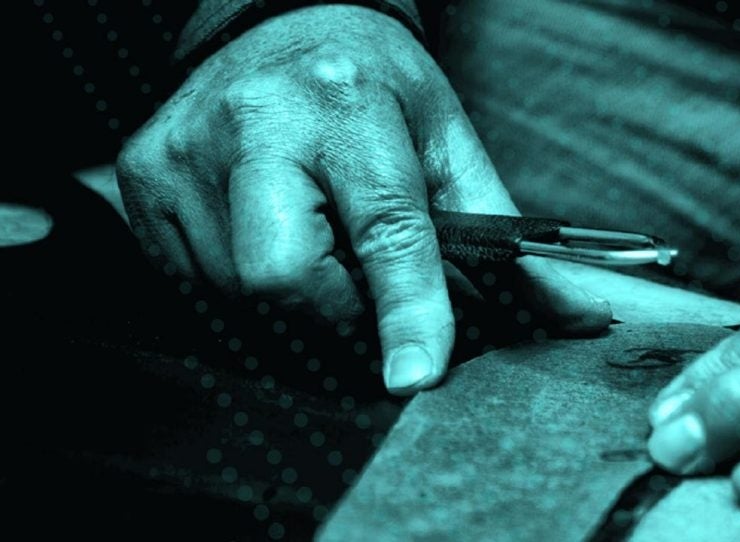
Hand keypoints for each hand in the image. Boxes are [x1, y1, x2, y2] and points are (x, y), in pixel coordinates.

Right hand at [116, 5, 609, 394]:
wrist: (283, 25)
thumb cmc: (374, 86)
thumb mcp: (446, 139)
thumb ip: (499, 230)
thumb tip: (568, 313)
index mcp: (346, 103)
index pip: (384, 226)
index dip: (405, 309)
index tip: (416, 373)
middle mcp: (254, 123)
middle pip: (287, 279)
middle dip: (338, 307)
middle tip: (361, 274)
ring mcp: (185, 152)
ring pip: (240, 294)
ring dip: (294, 298)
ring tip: (313, 234)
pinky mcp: (143, 178)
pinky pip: (195, 281)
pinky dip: (242, 283)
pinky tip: (267, 231)